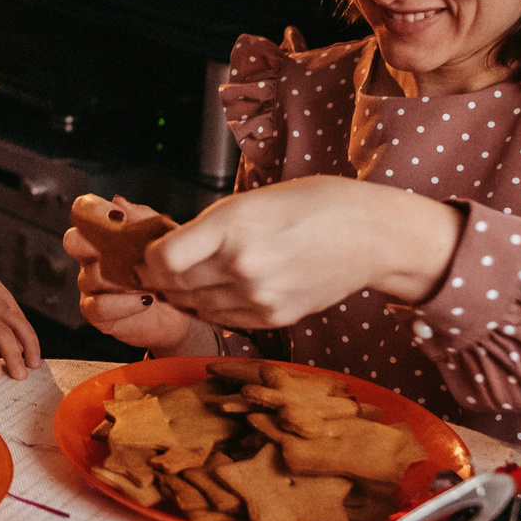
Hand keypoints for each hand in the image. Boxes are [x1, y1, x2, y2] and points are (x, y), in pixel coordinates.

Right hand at [66, 204, 199, 350]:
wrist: (183, 307)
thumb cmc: (170, 268)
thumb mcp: (165, 237)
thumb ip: (143, 218)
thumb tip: (119, 202)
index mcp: (105, 233)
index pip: (83, 211)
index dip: (92, 210)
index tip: (118, 216)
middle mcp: (92, 257)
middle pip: (72, 241)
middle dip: (92, 243)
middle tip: (123, 249)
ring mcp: (91, 286)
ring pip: (90, 277)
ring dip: (122, 279)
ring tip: (150, 281)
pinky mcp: (97, 313)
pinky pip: (97, 307)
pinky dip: (122, 304)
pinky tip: (145, 300)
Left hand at [139, 175, 462, 329]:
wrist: (370, 234)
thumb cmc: (313, 205)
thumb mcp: (251, 201)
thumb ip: (209, 228)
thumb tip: (167, 252)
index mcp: (232, 225)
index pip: (162, 259)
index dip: (150, 258)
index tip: (153, 254)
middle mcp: (241, 264)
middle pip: (175, 285)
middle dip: (164, 278)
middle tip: (166, 268)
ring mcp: (258, 296)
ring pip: (196, 306)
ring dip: (188, 294)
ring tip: (199, 276)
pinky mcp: (274, 317)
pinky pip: (223, 319)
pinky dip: (214, 307)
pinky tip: (225, 289)